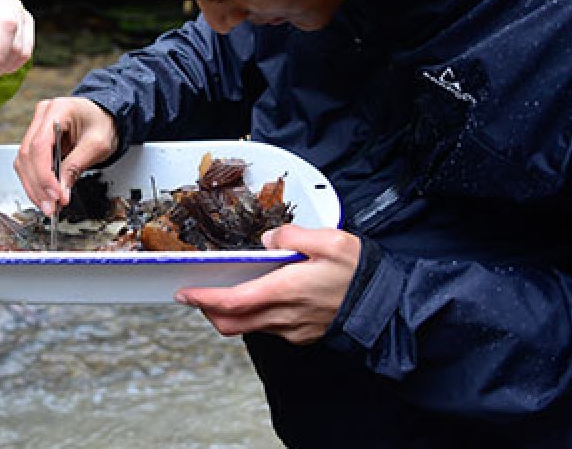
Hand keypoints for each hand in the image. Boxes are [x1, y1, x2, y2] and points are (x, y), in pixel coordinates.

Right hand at [14, 96, 118, 215]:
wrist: (103, 117)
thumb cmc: (102, 124)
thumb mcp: (97, 145)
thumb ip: (76, 166)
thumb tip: (61, 192)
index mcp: (57, 109)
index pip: (39, 145)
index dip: (44, 174)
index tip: (55, 194)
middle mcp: (42, 116)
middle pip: (27, 155)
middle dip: (38, 185)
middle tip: (50, 206)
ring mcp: (36, 128)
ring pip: (23, 162)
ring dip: (34, 187)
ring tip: (48, 205)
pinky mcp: (36, 141)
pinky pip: (28, 164)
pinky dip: (35, 182)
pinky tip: (45, 196)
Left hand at [174, 224, 360, 343]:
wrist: (386, 306)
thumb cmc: (360, 274)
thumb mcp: (329, 240)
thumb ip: (293, 236)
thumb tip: (270, 239)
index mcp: (286, 290)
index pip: (233, 301)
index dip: (204, 299)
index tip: (186, 293)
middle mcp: (285, 316)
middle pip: (232, 323)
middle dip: (209, 311)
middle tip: (197, 295)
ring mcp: (293, 329)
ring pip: (249, 328)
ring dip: (232, 313)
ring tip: (228, 290)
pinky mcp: (302, 334)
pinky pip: (269, 328)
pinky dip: (255, 315)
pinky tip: (260, 297)